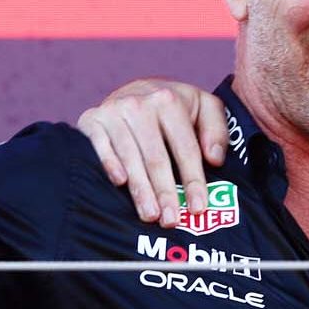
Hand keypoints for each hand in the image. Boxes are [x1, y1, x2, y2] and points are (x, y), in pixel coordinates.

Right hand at [76, 80, 228, 226]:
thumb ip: (217, 131)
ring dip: (140, 189)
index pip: (186, 148)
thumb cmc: (175, 106)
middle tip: (171, 220)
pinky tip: (120, 183)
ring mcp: (113, 111)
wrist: (137, 88)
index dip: (193, 180)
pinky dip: (109, 163)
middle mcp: (140, 104)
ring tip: (150, 215)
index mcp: (170, 101)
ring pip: (130, 157)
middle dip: (165, 192)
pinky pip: (98, 145)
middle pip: (156, 157)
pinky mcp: (91, 119)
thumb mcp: (204, 107)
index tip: (198, 207)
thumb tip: (214, 159)